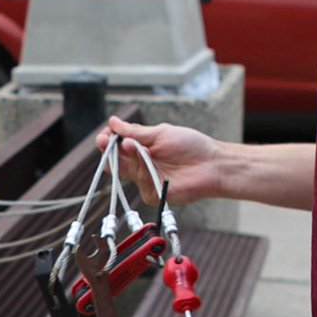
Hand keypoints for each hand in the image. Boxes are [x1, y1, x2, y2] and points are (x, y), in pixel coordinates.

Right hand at [95, 115, 222, 207]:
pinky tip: (148, 159)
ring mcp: (146, 180)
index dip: (109, 140)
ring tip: (132, 145)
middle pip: (116, 161)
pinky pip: (140, 182)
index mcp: (143, 149)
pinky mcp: (153, 193)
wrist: (212, 164)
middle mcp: (142, 165)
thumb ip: (135, 131)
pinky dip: (142, 169)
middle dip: (108, 150)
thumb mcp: (161, 133)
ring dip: (127, 155)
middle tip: (104, 141)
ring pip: (126, 170)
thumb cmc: (191, 146)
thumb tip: (113, 122)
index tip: (105, 134)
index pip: (119, 146)